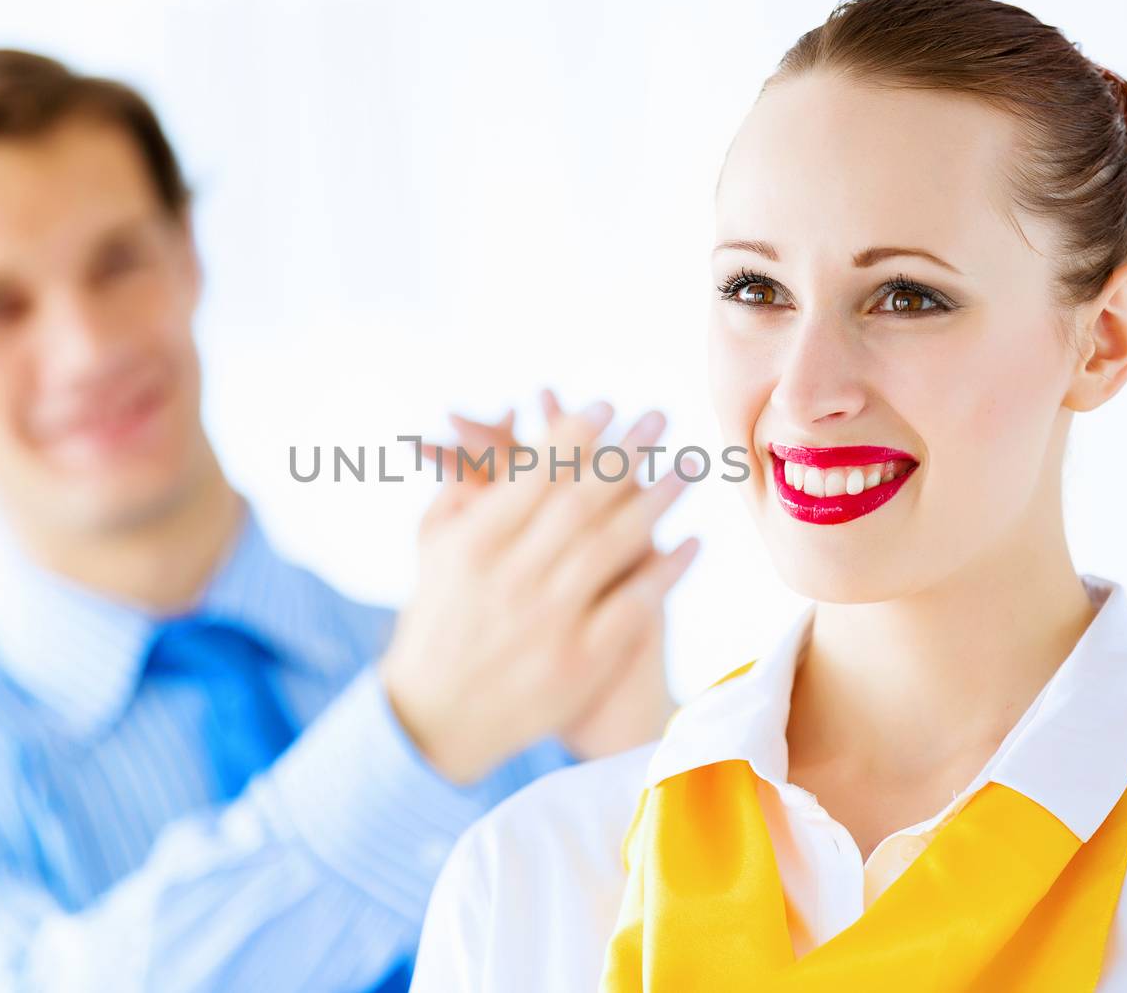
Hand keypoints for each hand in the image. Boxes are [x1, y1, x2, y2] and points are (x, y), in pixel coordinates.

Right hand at [379, 395, 698, 783]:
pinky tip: (693, 542)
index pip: (534, 476)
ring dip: (657, 500)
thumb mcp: (433, 549)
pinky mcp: (579, 662)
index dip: (574, 436)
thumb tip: (504, 420)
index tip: (606, 406)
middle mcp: (512, 577)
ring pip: (613, 546)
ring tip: (689, 465)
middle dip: (625, 453)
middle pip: (582, 501)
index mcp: (474, 544)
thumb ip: (464, 484)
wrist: (436, 720)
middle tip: (660, 417)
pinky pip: (634, 604)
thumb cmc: (437, 619)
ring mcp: (549, 621)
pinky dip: (666, 571)